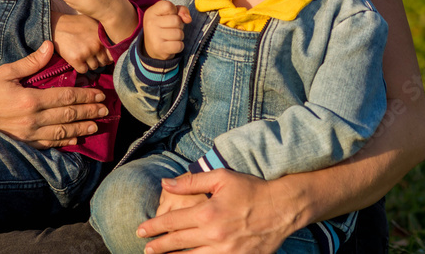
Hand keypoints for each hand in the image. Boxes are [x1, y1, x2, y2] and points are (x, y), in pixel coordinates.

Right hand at [0, 41, 110, 147]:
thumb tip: (50, 46)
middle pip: (67, 115)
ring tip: (96, 125)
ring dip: (81, 128)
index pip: (64, 97)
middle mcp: (32, 120)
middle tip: (105, 109)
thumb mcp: (4, 71)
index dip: (84, 96)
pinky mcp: (23, 143)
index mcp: (29, 100)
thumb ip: (30, 62)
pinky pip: (48, 144)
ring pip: (61, 132)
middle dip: (88, 112)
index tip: (98, 93)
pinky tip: (75, 139)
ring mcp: (28, 135)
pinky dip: (64, 141)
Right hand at [52, 12, 111, 72]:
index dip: (107, 56)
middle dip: (98, 60)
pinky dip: (80, 67)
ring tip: (82, 55)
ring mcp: (86, 53)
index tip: (102, 55)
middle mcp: (96, 45)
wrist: (56, 25)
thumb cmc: (75, 23)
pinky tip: (76, 59)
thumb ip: (103, 33)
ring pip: (94, 67)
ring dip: (88, 64)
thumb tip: (114, 45)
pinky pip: (83, 70)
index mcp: (101, 37)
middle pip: (103, 62)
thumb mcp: (92, 23)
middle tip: (89, 55)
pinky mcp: (76, 59)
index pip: (112, 54)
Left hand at [137, 169, 296, 253]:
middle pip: (178, 243)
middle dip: (158, 246)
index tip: (141, 230)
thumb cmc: (251, 189)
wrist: (283, 208)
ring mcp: (227, 250)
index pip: (172, 222)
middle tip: (145, 248)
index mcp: (207, 213)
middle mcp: (214, 234)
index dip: (154, 227)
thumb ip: (191, 182)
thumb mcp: (220, 178)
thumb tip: (165, 183)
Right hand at [143, 0, 191, 59]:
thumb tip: (188, 19)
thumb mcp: (169, 13)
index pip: (168, 6)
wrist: (151, 46)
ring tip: (171, 37)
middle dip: (179, 25)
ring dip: (179, 36)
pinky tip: (171, 45)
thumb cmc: (164, 26)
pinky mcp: (159, 48)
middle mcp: (151, 23)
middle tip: (171, 28)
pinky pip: (179, 45)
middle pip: (176, 20)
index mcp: (151, 12)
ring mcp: (154, 36)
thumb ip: (181, 10)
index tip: (169, 15)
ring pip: (179, 34)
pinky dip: (179, 46)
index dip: (174, 11)